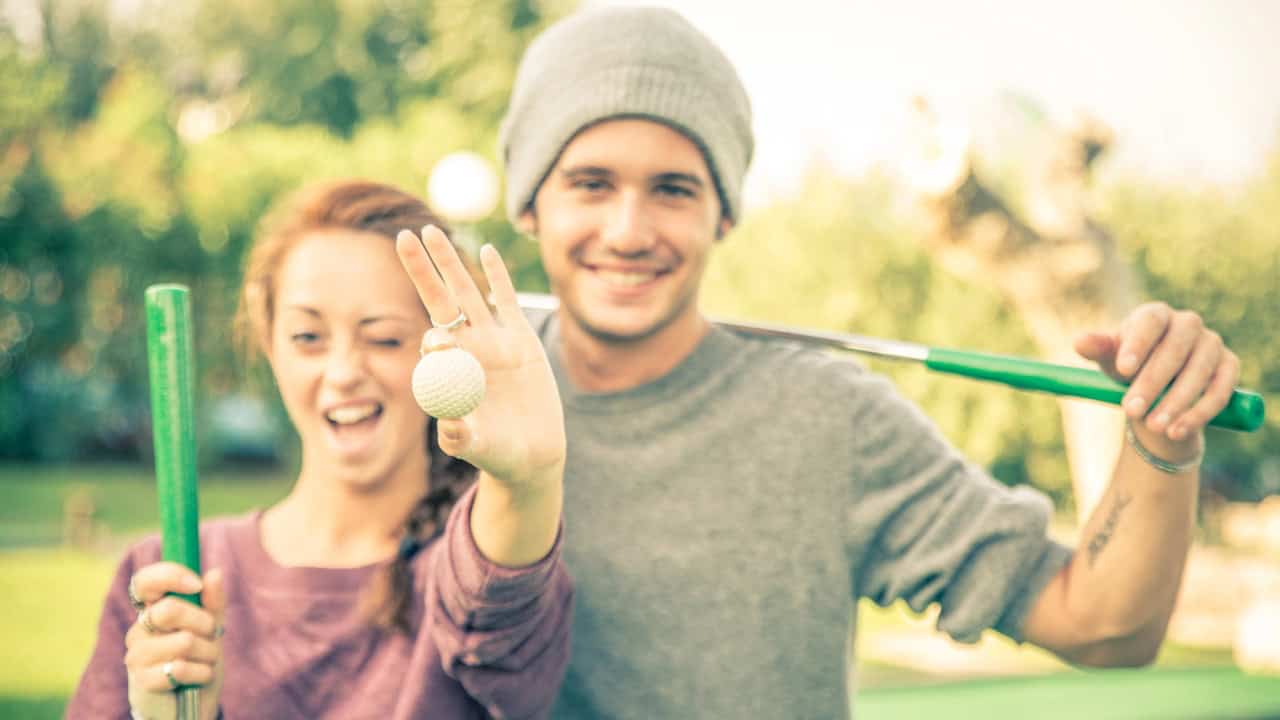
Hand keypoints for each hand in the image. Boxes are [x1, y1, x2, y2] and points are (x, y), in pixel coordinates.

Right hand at [125, 563, 225, 719]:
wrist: (192, 707)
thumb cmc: (198, 662)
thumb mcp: (211, 630)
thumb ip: (212, 603)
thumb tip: (214, 573)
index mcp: (153, 611)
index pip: (145, 582)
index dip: (169, 576)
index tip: (196, 585)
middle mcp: (139, 630)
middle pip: (169, 610)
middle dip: (204, 624)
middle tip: (210, 637)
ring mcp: (136, 656)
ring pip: (183, 641)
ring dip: (207, 653)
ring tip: (203, 662)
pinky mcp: (141, 681)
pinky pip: (181, 668)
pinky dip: (201, 674)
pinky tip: (196, 680)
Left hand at [395, 226, 565, 489]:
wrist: (531, 454)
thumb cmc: (496, 453)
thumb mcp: (475, 446)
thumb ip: (459, 434)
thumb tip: (447, 423)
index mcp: (450, 371)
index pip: (434, 338)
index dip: (435, 335)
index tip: (443, 345)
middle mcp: (467, 349)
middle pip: (440, 299)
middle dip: (422, 269)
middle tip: (403, 236)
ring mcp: (493, 341)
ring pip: (469, 291)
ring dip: (450, 262)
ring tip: (432, 232)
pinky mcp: (521, 340)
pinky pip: (508, 301)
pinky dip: (498, 276)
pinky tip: (486, 250)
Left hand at [1074, 302, 1238, 459]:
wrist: (1159, 389)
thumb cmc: (1129, 366)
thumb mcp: (1110, 359)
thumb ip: (1098, 349)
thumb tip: (1079, 341)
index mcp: (1155, 314)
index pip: (1150, 322)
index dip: (1137, 345)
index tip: (1122, 369)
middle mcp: (1188, 323)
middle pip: (1174, 351)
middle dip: (1151, 383)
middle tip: (1130, 410)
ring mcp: (1212, 343)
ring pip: (1198, 373)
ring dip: (1176, 402)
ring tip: (1153, 427)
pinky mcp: (1230, 366)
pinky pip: (1220, 390)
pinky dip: (1199, 413)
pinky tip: (1177, 431)